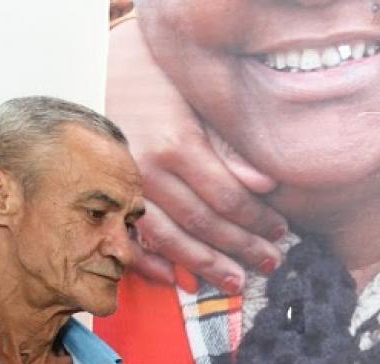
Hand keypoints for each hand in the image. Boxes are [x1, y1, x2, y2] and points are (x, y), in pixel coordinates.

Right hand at [107, 17, 286, 293]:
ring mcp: (120, 188)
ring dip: (205, 265)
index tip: (282, 232)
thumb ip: (230, 146)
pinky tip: (176, 280)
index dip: (257, 220)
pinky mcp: (104, 195)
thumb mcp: (199, 101)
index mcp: (174, 144)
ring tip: (236, 282)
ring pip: (168, 239)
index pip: (227, 197)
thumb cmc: (159, 79)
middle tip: (271, 264)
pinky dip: (149, 265)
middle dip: (241, 248)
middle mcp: (145, 170)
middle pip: (202, 223)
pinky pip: (126, 240)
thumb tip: (266, 185)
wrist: (97, 65)